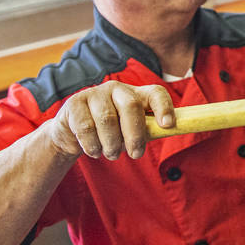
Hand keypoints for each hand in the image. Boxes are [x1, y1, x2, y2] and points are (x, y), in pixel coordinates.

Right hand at [48, 82, 174, 160]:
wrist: (73, 133)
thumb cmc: (112, 132)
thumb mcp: (133, 131)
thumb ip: (150, 130)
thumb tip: (172, 131)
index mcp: (137, 94)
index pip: (156, 93)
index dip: (164, 107)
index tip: (168, 125)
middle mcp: (117, 89)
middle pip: (131, 107)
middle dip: (135, 135)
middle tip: (135, 155)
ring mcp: (94, 94)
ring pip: (107, 120)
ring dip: (112, 144)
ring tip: (111, 153)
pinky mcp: (74, 103)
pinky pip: (86, 127)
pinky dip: (92, 146)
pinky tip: (94, 150)